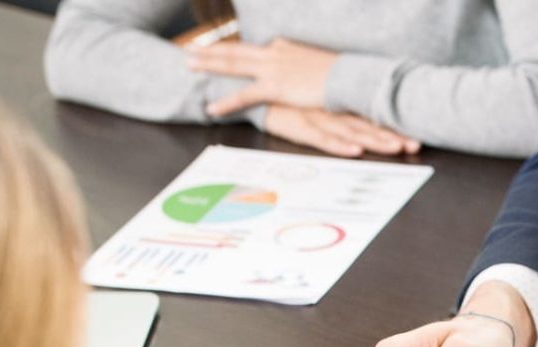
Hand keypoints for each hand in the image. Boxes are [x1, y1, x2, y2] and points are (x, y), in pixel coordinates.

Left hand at [192, 37, 334, 113]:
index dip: (232, 49)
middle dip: (210, 49)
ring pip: (232, 65)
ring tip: (187, 65)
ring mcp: (272, 69)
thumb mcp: (317, 64)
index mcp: (282, 47)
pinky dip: (226, 102)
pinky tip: (211, 108)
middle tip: (190, 49)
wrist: (349, 77)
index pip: (252, 49)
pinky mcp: (275, 87)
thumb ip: (301, 66)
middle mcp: (273, 53)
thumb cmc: (340, 74)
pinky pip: (244, 96)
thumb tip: (299, 73)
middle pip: (235, 50)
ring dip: (208, 65)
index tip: (217, 48)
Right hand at [255, 104, 418, 157]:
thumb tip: (365, 128)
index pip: (371, 116)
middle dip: (392, 135)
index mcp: (338, 105)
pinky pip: (323, 138)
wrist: (253, 92)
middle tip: (415, 144)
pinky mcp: (300, 127)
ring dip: (374, 140)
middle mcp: (333, 110)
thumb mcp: (318, 107)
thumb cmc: (290, 102)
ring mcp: (318, 118)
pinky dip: (339, 145)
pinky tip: (355, 150)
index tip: (416, 135)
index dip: (394, 126)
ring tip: (395, 147)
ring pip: (351, 131)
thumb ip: (340, 115)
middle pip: (368, 124)